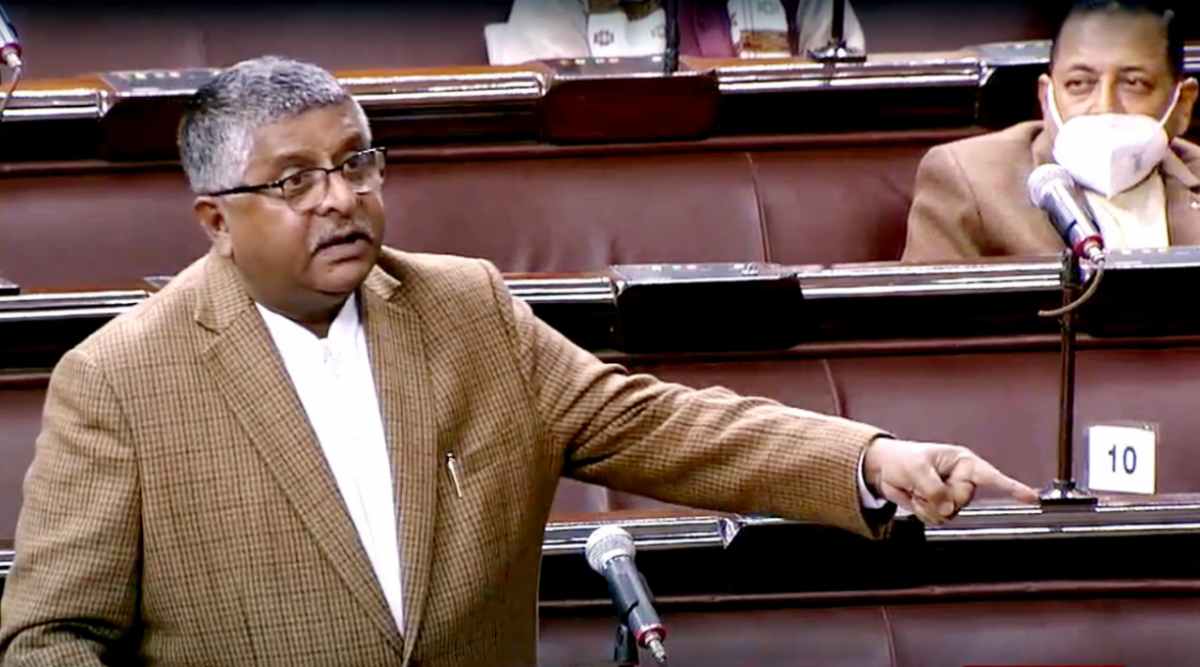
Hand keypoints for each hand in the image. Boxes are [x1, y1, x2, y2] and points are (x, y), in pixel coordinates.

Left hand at [863, 437, 1038, 524]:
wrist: (885, 469)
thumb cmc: (903, 458)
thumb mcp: (917, 468)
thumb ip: (934, 489)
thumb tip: (947, 508)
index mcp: (963, 464)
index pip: (992, 477)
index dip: (1013, 488)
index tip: (1032, 497)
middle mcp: (961, 480)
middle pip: (962, 500)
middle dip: (940, 496)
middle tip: (924, 484)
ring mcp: (950, 496)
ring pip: (949, 513)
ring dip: (928, 505)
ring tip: (918, 489)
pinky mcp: (939, 507)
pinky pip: (936, 519)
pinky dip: (922, 511)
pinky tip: (916, 498)